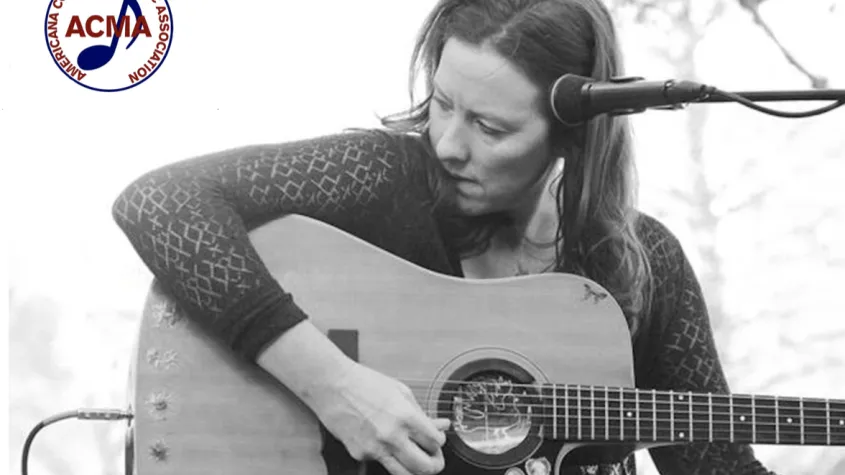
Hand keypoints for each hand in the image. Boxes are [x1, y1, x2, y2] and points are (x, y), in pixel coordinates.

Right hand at [310, 362, 450, 474]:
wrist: (332, 385)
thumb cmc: (365, 383)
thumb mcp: (401, 392)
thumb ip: (423, 413)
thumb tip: (441, 425)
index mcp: (406, 417)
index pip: (436, 443)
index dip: (439, 442)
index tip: (436, 439)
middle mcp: (392, 436)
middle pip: (425, 467)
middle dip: (434, 464)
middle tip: (433, 458)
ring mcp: (375, 449)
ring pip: (404, 474)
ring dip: (414, 469)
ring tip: (415, 458)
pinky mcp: (360, 454)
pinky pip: (381, 462)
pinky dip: (387, 456)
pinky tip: (385, 442)